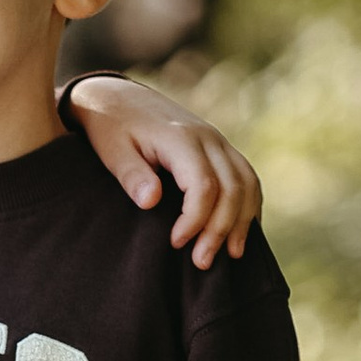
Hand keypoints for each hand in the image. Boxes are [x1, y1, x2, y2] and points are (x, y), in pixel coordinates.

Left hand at [66, 76, 259, 268]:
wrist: (118, 97)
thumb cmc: (111, 127)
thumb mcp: (111, 150)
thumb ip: (131, 175)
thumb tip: (152, 202)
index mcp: (181, 139)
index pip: (203, 185)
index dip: (195, 219)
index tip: (176, 243)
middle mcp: (208, 138)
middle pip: (232, 188)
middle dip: (221, 229)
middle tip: (202, 262)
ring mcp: (218, 141)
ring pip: (247, 182)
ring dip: (242, 220)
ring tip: (231, 255)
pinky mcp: (220, 148)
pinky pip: (247, 177)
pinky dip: (249, 204)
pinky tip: (243, 230)